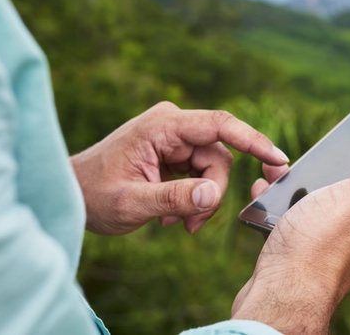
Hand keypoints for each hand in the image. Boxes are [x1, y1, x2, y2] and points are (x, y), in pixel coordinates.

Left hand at [70, 101, 288, 234]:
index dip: (252, 140)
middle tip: (192, 224)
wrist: (71, 195)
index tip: (278, 159)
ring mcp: (173, 138)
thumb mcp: (132, 202)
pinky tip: (171, 215)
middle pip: (219, 156)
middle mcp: (172, 125)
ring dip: (202, 199)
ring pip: (213, 168)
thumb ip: (174, 198)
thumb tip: (212, 195)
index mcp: (161, 126)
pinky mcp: (173, 152)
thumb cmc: (93, 195)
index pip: (219, 125)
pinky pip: (201, 173)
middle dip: (212, 192)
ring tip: (176, 223)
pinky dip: (193, 197)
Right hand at [232, 148, 349, 333]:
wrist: (281, 293)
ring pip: (312, 204)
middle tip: (313, 154)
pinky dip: (275, 205)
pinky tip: (263, 197)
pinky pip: (288, 221)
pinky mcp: (295, 254)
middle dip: (328, 168)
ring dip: (295, 185)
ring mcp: (323, 245)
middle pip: (345, 191)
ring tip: (277, 172)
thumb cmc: (320, 243)